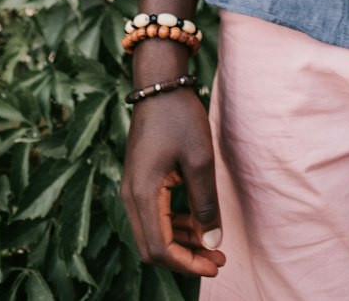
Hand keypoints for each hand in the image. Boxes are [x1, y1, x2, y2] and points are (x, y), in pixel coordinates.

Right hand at [121, 90, 225, 278]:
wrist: (160, 84)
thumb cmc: (180, 118)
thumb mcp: (200, 160)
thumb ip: (205, 204)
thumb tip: (211, 243)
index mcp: (143, 194)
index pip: (160, 248)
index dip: (187, 264)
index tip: (215, 264)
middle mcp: (130, 196)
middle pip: (153, 247)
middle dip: (185, 258)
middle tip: (218, 258)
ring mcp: (132, 188)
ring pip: (153, 233)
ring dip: (181, 244)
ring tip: (213, 246)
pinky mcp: (139, 180)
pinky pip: (154, 216)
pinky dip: (175, 226)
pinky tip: (198, 224)